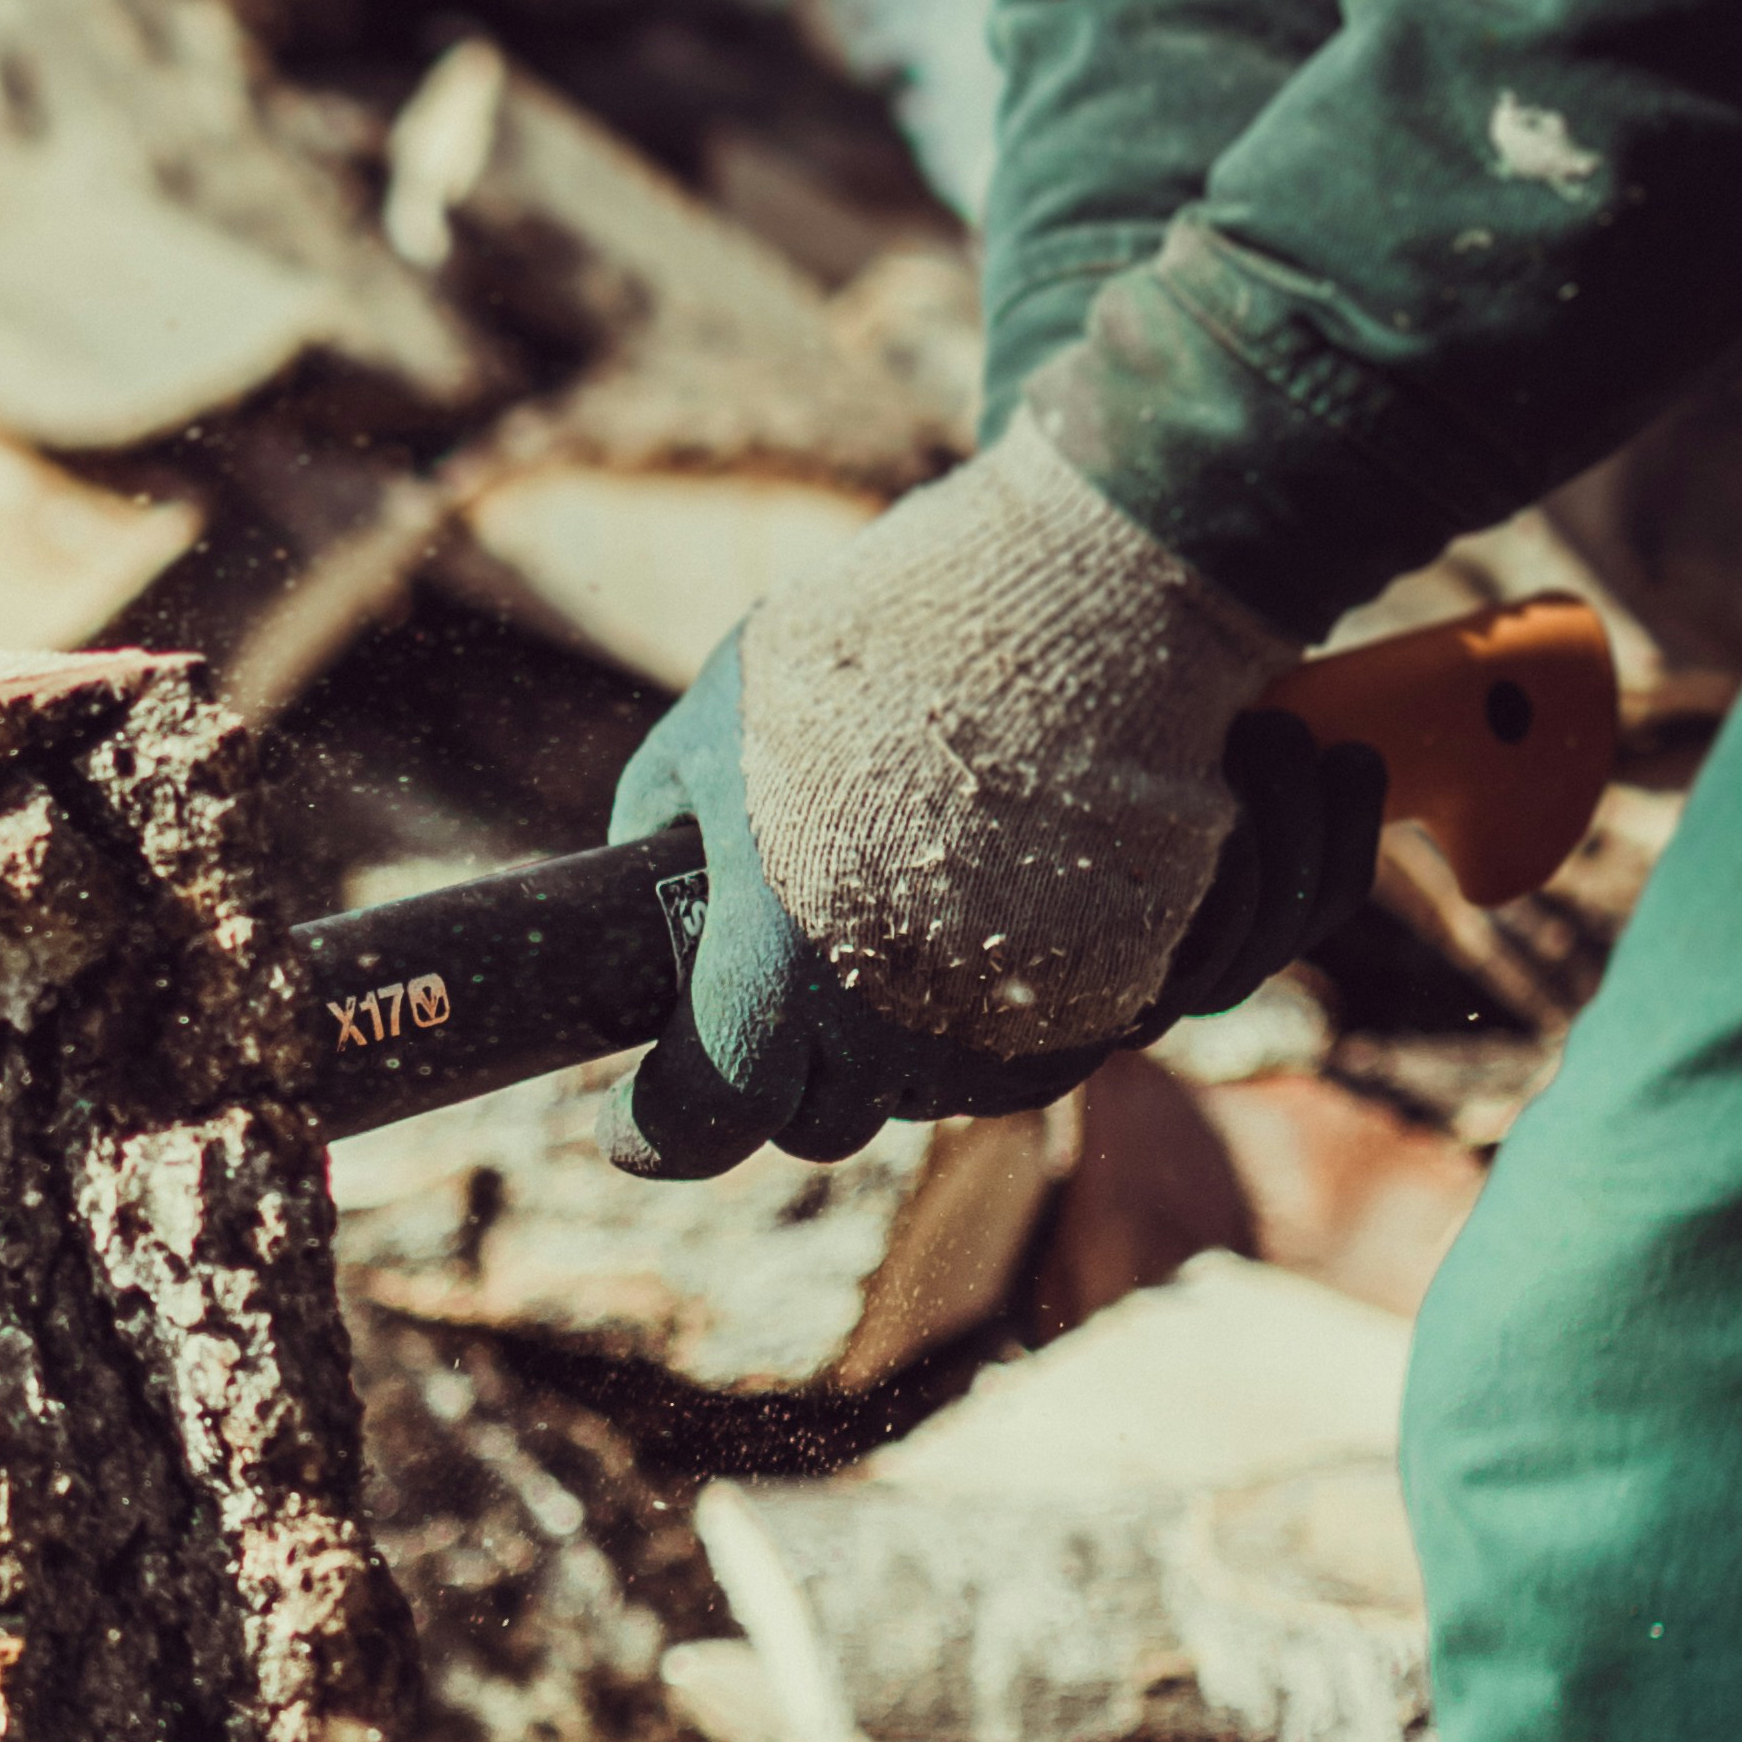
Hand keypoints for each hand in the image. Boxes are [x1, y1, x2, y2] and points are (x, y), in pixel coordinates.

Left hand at [602, 415, 1387, 1176]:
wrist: (1085, 609)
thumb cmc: (880, 654)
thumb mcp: (715, 716)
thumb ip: (659, 820)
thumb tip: (638, 889)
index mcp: (779, 968)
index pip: (702, 1122)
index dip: (655, 1133)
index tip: (633, 1124)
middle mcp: (894, 1027)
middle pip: (818, 1125)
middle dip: (788, 1074)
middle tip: (781, 992)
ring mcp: (1011, 1028)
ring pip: (923, 1101)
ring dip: (895, 1046)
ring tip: (893, 924)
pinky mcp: (1109, 1009)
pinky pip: (1025, 1060)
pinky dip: (992, 1017)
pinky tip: (982, 924)